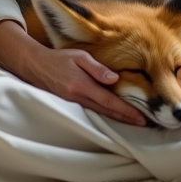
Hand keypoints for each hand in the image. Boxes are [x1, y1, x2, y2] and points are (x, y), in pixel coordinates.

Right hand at [18, 46, 146, 125]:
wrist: (35, 66)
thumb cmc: (59, 58)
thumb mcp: (79, 56)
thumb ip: (97, 68)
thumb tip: (115, 78)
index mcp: (82, 86)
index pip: (109, 101)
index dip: (126, 111)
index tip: (141, 118)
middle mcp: (78, 98)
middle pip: (107, 112)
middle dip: (126, 119)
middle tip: (144, 124)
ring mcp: (73, 104)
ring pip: (100, 115)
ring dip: (117, 119)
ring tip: (133, 122)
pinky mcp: (71, 105)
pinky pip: (92, 112)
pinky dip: (105, 116)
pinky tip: (114, 117)